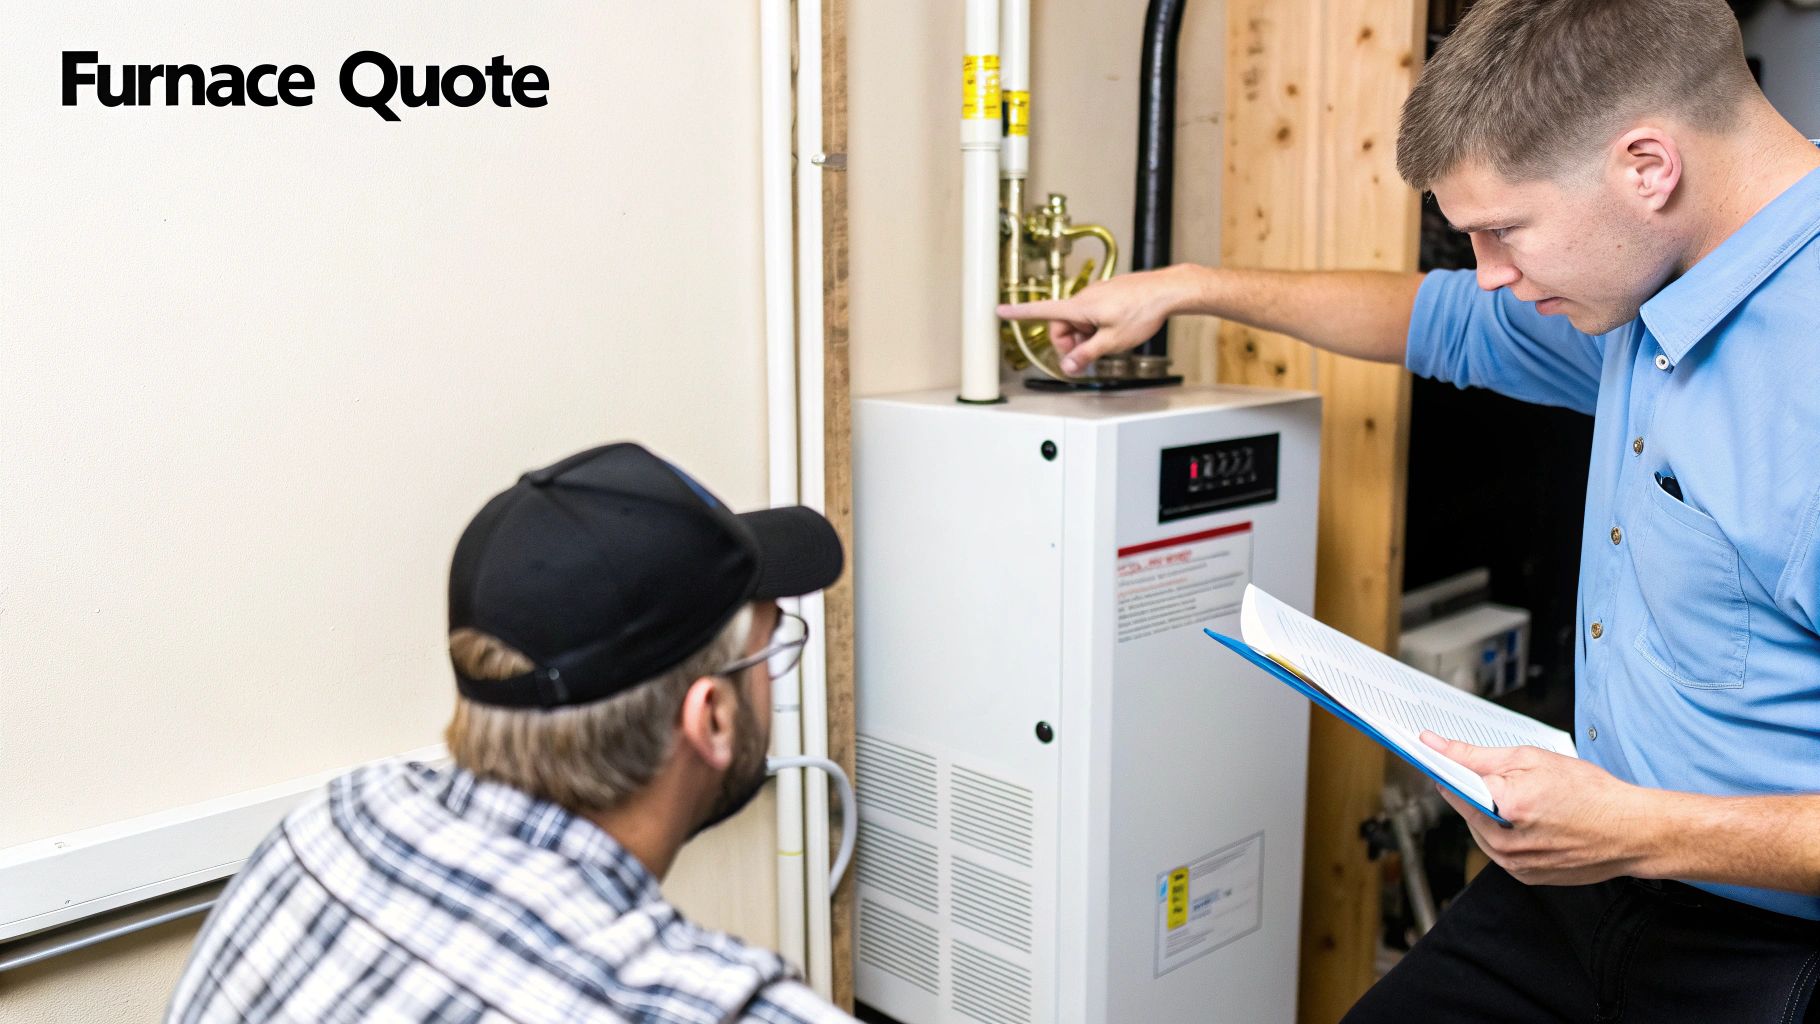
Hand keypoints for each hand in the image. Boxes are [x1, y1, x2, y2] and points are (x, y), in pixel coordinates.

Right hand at [996, 265, 1199, 374]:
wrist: (1167, 291)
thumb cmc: (1142, 311)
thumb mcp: (1112, 341)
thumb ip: (1087, 354)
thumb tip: (1069, 366)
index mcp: (1079, 307)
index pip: (1041, 311)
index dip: (1018, 313)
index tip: (1000, 311)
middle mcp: (1084, 297)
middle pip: (1062, 324)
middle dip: (1069, 343)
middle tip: (1085, 357)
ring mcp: (1096, 295)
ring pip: (1079, 321)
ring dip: (1084, 336)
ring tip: (1106, 344)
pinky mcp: (1107, 294)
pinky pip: (1092, 313)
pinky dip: (1095, 327)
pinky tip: (1114, 331)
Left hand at [1421, 731, 1662, 885]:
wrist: (1631, 832)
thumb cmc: (1589, 792)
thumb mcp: (1531, 758)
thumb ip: (1476, 754)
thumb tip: (1435, 745)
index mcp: (1504, 806)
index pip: (1451, 784)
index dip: (1443, 767)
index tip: (1430, 755)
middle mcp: (1504, 843)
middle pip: (1465, 808)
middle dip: (1476, 789)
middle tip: (1504, 776)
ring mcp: (1514, 865)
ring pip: (1480, 829)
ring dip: (1491, 811)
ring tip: (1527, 800)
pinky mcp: (1525, 877)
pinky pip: (1499, 849)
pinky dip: (1507, 832)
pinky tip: (1532, 821)